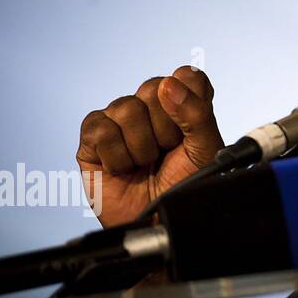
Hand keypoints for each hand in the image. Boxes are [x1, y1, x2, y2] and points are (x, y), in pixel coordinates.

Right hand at [76, 67, 223, 227]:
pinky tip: (123, 169)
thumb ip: (197, 114)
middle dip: (166, 128)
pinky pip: (100, 129)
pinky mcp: (92, 138)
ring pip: (126, 108)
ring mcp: (119, 120)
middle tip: (167, 152)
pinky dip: (116, 156)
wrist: (160, 222)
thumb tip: (168, 85)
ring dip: (141, 146)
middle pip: (154, 86)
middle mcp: (151, 107)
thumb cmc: (185, 185)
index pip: (186, 75)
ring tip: (145, 163)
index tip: (191, 129)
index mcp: (183, 104)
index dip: (190, 99)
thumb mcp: (205, 149)